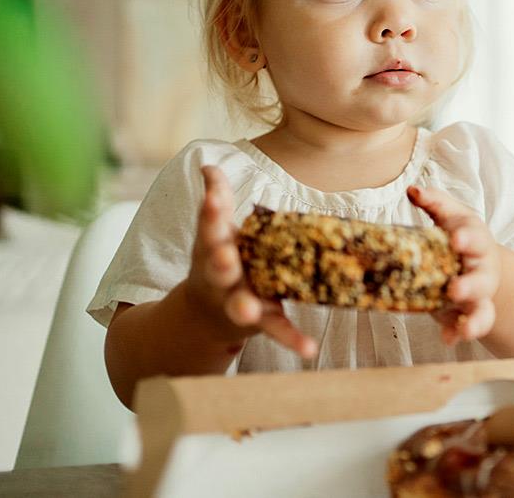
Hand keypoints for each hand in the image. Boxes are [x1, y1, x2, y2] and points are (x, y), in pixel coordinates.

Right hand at [185, 166, 315, 357]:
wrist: (204, 315)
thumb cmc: (218, 259)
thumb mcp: (214, 231)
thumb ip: (215, 198)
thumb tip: (208, 165)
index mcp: (211, 246)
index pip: (209, 225)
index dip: (211, 211)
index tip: (213, 199)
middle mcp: (221, 275)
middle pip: (218, 269)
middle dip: (220, 263)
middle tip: (224, 259)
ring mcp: (237, 300)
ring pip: (240, 305)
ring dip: (244, 308)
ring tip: (249, 312)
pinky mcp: (260, 321)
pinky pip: (278, 330)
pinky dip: (292, 340)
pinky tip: (309, 349)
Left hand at [407, 185, 500, 344]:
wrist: (480, 264)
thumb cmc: (459, 236)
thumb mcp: (451, 216)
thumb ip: (435, 203)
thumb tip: (413, 190)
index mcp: (475, 240)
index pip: (475, 236)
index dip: (467, 238)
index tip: (455, 240)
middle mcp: (481, 268)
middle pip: (482, 277)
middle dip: (470, 284)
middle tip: (454, 289)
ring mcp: (478, 294)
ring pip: (483, 308)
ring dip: (475, 319)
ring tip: (465, 329)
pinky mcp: (469, 313)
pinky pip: (471, 326)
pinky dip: (461, 333)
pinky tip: (450, 339)